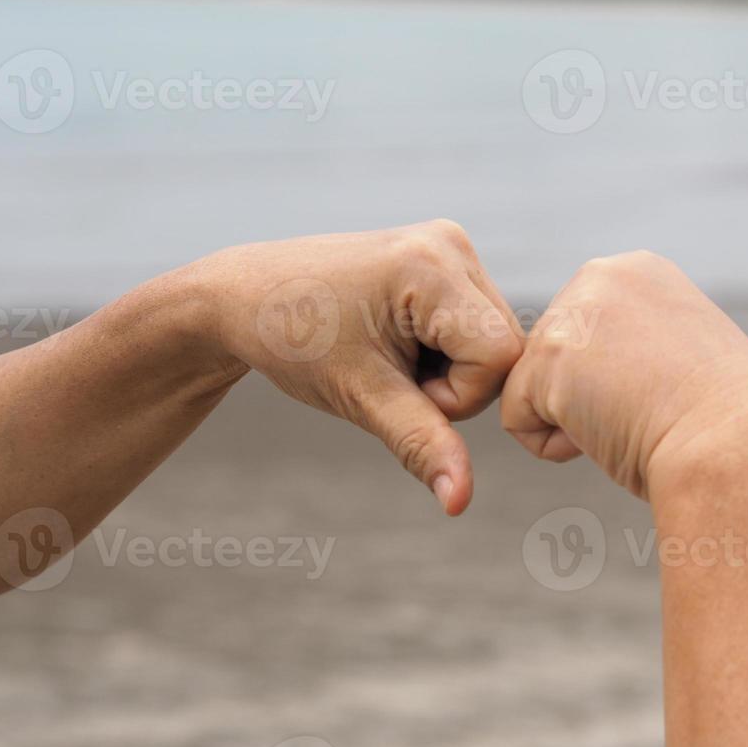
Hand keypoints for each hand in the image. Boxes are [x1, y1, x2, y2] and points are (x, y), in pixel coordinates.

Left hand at [197, 220, 523, 514]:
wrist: (244, 299)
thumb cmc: (293, 343)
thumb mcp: (361, 397)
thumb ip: (422, 443)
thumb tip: (461, 501)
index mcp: (432, 266)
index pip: (499, 359)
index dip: (456, 396)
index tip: (395, 387)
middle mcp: (450, 245)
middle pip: (503, 349)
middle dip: (453, 384)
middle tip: (388, 375)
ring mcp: (448, 246)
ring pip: (493, 341)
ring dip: (449, 369)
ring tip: (388, 356)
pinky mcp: (441, 256)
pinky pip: (475, 324)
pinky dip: (444, 350)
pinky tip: (397, 342)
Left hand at [501, 252, 747, 499]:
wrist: (734, 446)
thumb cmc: (724, 421)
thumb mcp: (682, 351)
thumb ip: (635, 340)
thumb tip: (597, 369)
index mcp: (640, 271)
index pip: (589, 336)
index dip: (622, 382)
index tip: (669, 392)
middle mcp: (602, 275)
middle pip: (555, 358)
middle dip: (591, 399)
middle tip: (652, 409)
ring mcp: (571, 313)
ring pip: (535, 388)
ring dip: (578, 422)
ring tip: (634, 419)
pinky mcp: (546, 358)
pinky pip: (517, 420)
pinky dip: (555, 447)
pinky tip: (607, 436)